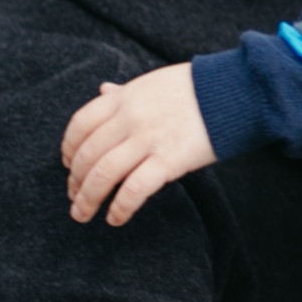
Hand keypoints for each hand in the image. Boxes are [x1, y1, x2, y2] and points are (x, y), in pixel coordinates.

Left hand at [61, 64, 215, 224]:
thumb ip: (124, 92)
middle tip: (74, 198)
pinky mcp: (170, 160)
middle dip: (74, 182)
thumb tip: (103, 90)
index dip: (68, 148)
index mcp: (124, 98)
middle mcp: (130, 118)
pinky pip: (134, 189)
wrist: (234, 91)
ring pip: (103, 174)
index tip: (67, 165)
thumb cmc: (195, 89)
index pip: (80, 125)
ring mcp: (149, 139)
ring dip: (87, 199)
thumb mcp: (152, 83)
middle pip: (87, 154)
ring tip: (83, 214)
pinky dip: (120, 207)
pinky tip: (115, 218)